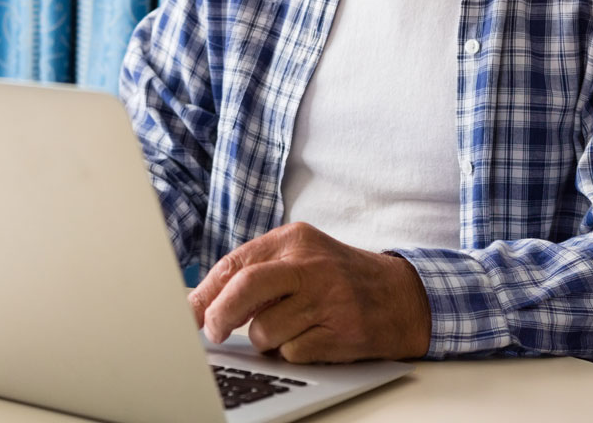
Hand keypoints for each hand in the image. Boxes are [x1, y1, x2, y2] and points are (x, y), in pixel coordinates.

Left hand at [188, 222, 430, 362]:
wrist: (402, 296)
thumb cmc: (338, 277)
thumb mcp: (301, 256)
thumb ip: (258, 270)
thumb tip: (203, 304)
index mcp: (294, 239)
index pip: (235, 264)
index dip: (205, 293)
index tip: (189, 315)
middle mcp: (311, 265)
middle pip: (245, 288)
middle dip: (220, 316)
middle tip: (213, 332)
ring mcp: (328, 299)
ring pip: (266, 330)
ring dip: (266, 339)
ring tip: (289, 327)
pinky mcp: (342, 332)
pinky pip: (292, 352)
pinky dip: (292, 353)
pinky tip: (312, 338)